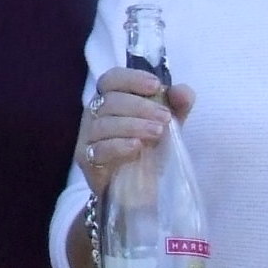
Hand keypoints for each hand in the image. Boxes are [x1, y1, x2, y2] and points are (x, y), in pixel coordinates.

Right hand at [75, 67, 194, 196]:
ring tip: (157, 132)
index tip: (155, 85)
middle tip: (165, 117)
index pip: (112, 79)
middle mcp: (94, 114)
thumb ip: (178, 104)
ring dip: (133, 125)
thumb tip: (181, 91)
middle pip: (110, 100)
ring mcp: (87, 136)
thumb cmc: (150, 147)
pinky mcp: (86, 159)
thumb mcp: (169, 123)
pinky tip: (137, 147)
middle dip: (140, 106)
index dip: (131, 78)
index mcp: (111, 98)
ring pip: (104, 123)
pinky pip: (98, 149)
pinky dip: (118, 145)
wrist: (137, 188)